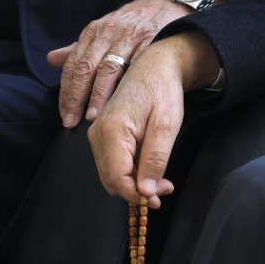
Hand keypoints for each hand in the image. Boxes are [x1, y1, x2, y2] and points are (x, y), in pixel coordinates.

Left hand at [47, 0, 222, 128]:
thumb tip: (51, 59)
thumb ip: (79, 48)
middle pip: (86, 67)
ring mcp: (130, 37)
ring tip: (93, 116)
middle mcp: (109, 33)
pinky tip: (123, 101)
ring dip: (98, 95)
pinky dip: (127, 84)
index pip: (74, 64)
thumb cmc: (133, 21)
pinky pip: (135, 65)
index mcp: (95, 31)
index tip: (64, 113)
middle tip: (72, 120)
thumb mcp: (104, 29)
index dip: (66, 91)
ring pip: (108, 68)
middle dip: (76, 97)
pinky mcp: (151, 41)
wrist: (167, 1)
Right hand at [88, 32, 221, 206]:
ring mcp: (97, 134)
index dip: (137, 195)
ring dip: (133, 184)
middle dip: (136, 192)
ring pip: (110, 175)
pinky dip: (129, 172)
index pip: (117, 179)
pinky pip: (112, 164)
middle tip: (164, 189)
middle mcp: (98, 133)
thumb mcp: (167, 126)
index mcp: (112, 130)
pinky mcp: (102, 134)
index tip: (158, 198)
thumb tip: (146, 192)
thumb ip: (155, 160)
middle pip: (111, 180)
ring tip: (161, 180)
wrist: (155, 65)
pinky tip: (149, 169)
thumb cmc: (162, 90)